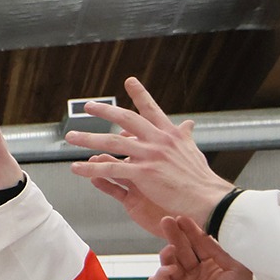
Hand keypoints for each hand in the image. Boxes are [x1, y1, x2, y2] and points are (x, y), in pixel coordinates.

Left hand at [69, 77, 234, 224]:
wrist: (208, 198)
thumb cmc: (200, 179)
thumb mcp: (193, 151)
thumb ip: (185, 136)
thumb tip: (189, 124)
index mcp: (170, 134)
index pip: (152, 109)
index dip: (140, 94)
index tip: (129, 80)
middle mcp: (159, 140)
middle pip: (126, 119)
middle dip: (106, 111)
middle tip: (88, 106)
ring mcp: (150, 155)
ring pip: (112, 142)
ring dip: (89, 139)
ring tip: (71, 137)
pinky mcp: (143, 174)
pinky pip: (111, 169)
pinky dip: (91, 169)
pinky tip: (76, 168)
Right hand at [150, 216, 260, 279]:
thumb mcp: (235, 267)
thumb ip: (220, 249)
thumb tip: (206, 232)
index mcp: (210, 265)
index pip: (198, 244)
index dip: (190, 231)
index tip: (182, 218)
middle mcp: (195, 272)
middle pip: (181, 249)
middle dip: (174, 235)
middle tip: (166, 221)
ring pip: (170, 262)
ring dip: (168, 252)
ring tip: (170, 247)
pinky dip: (164, 272)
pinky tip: (172, 269)